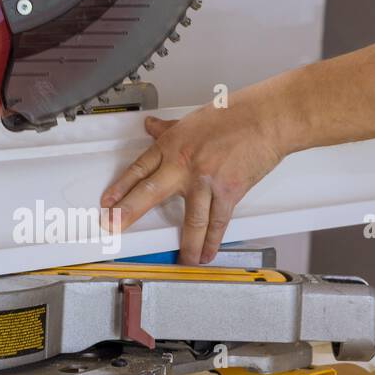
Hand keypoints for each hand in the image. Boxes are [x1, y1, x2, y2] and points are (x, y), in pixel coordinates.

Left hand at [101, 92, 288, 264]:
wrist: (265, 119)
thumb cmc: (233, 115)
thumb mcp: (190, 120)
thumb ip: (167, 128)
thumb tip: (151, 126)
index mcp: (171, 145)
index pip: (138, 170)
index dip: (120, 188)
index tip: (108, 203)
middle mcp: (184, 164)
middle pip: (149, 193)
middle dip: (129, 213)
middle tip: (115, 227)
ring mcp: (206, 180)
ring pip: (190, 218)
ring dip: (185, 243)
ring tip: (180, 259)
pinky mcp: (229, 191)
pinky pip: (218, 221)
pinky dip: (212, 241)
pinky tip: (207, 252)